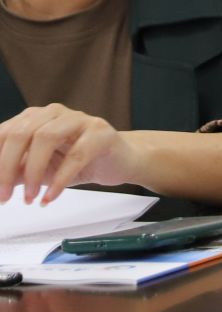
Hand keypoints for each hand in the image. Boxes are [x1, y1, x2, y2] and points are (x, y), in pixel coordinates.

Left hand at [0, 104, 136, 204]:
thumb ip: (14, 173)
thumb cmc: (78, 162)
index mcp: (35, 118)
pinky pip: (77, 154)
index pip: (5, 133)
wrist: (119, 161)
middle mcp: (55, 113)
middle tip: (4, 196)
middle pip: (22, 133)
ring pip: (47, 138)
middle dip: (7, 167)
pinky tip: (51, 196)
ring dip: (33, 172)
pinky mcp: (101, 133)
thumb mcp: (38, 169)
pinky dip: (60, 179)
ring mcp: (80, 120)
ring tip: (31, 197)